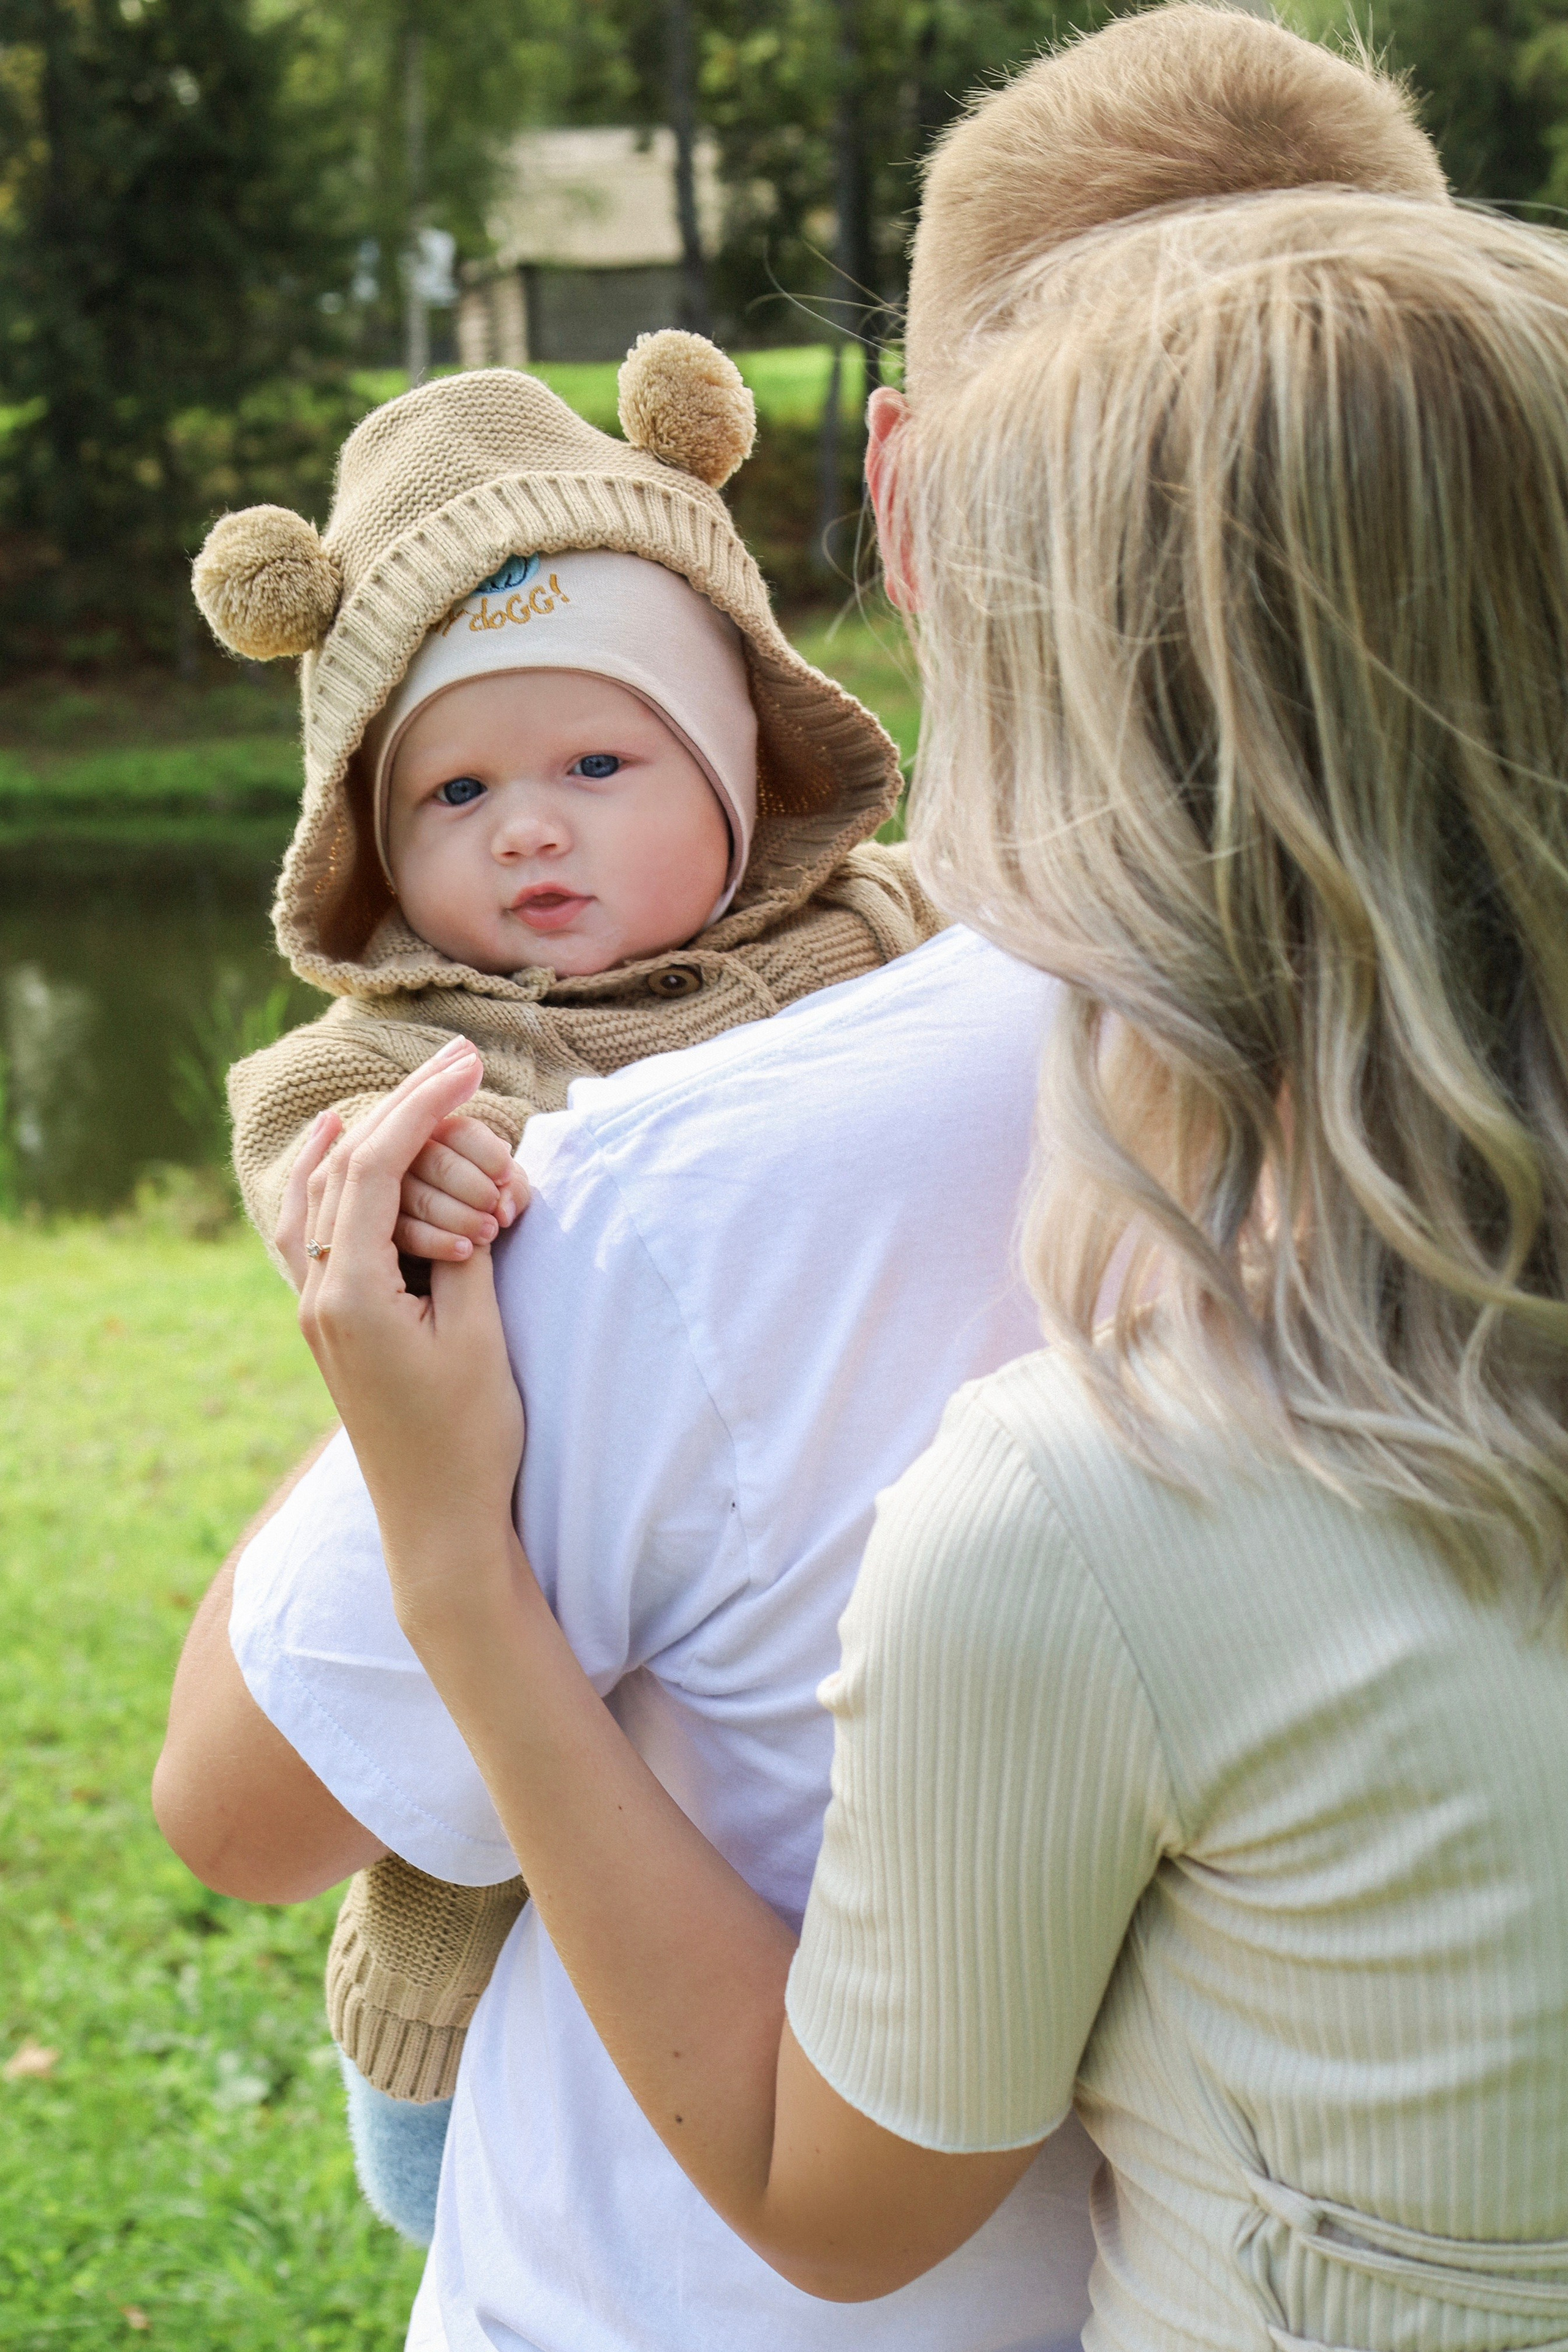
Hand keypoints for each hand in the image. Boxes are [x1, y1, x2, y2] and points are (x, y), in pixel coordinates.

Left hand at [293, 1040, 525, 1637]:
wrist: (437, 1521)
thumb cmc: (468, 1436)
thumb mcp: (478, 1334)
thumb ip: (461, 1254)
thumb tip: (459, 1197)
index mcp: (351, 1292)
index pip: (377, 1166)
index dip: (424, 1105)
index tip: (471, 1065)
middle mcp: (319, 1293)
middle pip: (348, 1167)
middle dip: (405, 1107)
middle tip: (461, 1059)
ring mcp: (319, 1309)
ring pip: (326, 1192)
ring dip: (376, 1137)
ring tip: (422, 1094)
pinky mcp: (335, 1323)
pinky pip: (321, 1228)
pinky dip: (340, 1178)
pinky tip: (348, 1144)